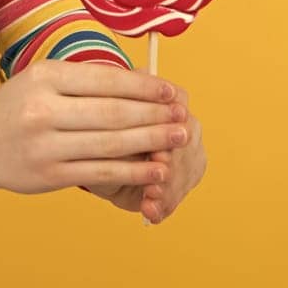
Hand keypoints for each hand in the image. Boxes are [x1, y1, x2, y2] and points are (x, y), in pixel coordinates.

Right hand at [0, 58, 184, 193]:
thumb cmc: (18, 106)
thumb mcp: (42, 79)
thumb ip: (85, 80)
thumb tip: (144, 85)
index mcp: (45, 78)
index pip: (105, 80)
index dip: (144, 87)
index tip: (171, 91)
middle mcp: (43, 110)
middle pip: (112, 113)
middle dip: (154, 115)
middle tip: (183, 115)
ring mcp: (45, 146)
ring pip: (110, 144)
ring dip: (150, 142)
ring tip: (177, 139)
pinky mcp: (49, 176)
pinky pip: (100, 173)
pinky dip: (132, 171)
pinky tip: (155, 169)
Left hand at [84, 80, 205, 223]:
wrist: (99, 143)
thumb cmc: (107, 117)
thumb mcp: (110, 100)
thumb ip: (128, 90)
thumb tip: (140, 74)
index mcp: (176, 104)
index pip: (180, 117)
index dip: (169, 134)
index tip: (157, 150)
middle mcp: (188, 129)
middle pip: (186, 150)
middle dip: (171, 166)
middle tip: (157, 178)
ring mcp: (188, 159)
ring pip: (183, 176)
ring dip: (168, 190)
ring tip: (151, 198)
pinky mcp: (178, 184)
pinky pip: (173, 197)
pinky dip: (162, 206)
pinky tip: (151, 212)